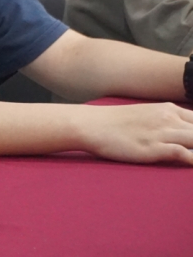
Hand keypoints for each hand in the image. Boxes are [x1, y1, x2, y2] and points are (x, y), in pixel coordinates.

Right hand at [78, 103, 192, 164]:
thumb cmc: (116, 123)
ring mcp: (161, 133)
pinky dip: (191, 160)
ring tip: (192, 158)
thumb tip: (182, 135)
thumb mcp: (146, 115)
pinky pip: (183, 154)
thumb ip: (166, 122)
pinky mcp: (153, 148)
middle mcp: (168, 118)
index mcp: (168, 109)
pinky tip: (189, 164)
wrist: (91, 125)